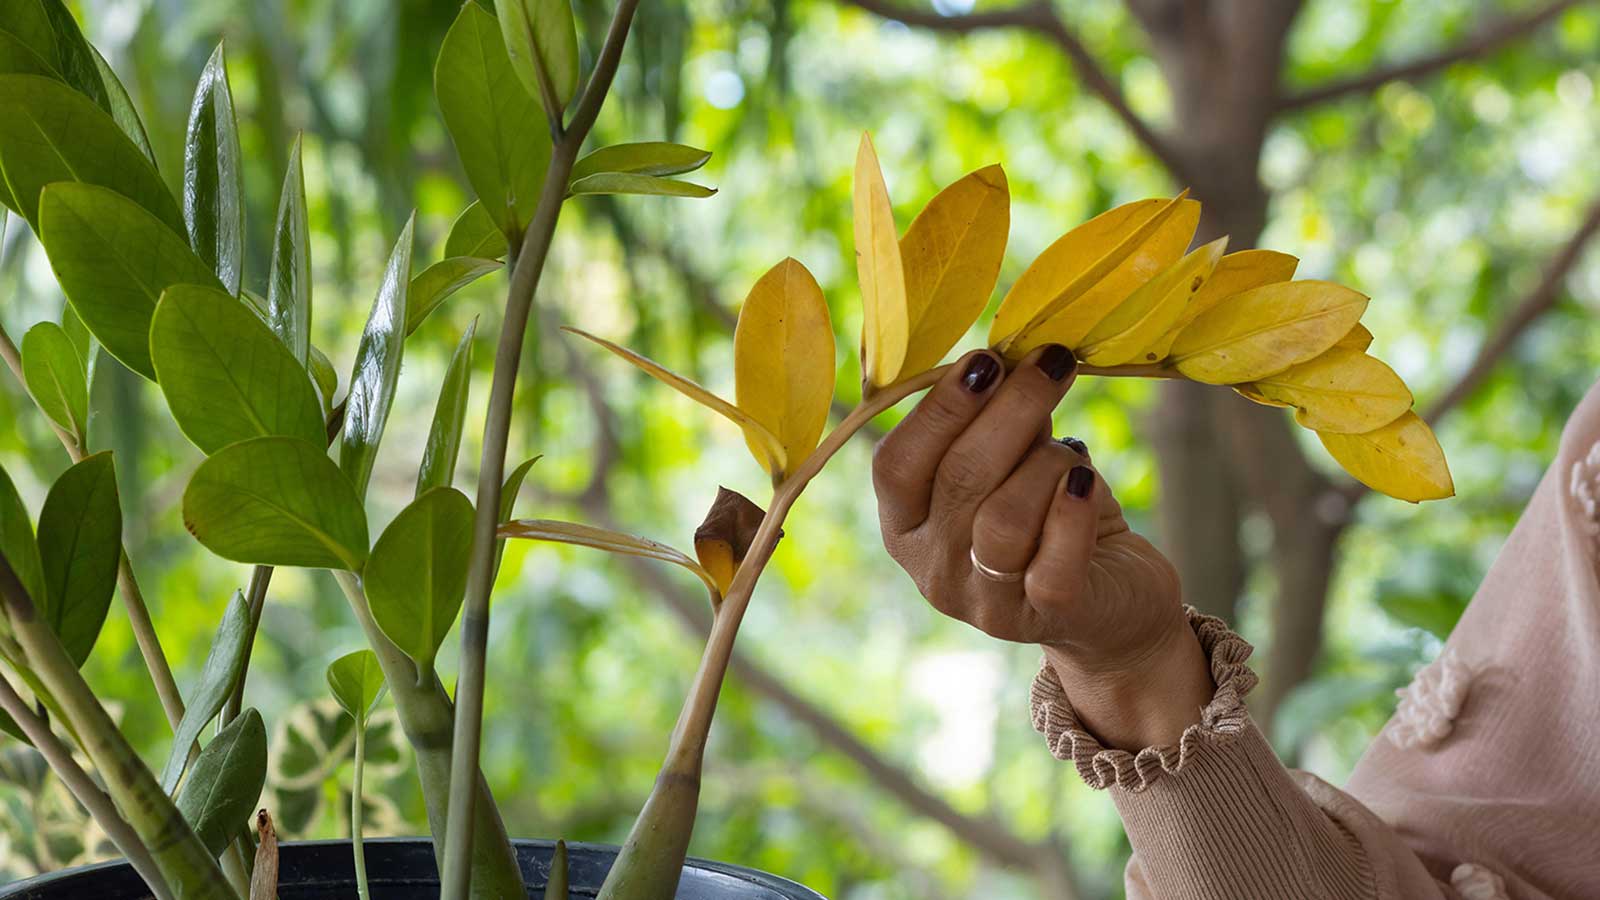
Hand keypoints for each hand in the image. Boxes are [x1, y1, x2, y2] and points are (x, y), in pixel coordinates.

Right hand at [873, 347, 1212, 748]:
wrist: (1113, 603)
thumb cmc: (1051, 518)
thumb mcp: (1013, 467)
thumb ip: (999, 426)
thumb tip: (1009, 362)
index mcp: (905, 526)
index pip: (895, 464)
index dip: (939, 408)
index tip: (987, 358)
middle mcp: (933, 569)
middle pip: (958, 478)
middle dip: (1010, 408)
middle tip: (1052, 362)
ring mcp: (986, 602)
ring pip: (1002, 519)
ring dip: (1045, 464)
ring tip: (1071, 453)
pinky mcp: (1048, 618)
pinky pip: (1053, 564)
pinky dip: (1073, 514)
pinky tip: (1087, 484)